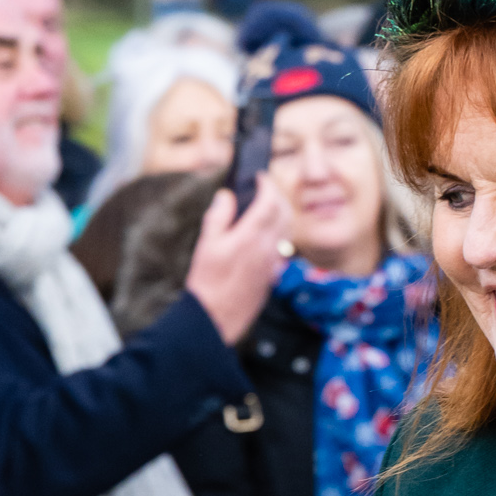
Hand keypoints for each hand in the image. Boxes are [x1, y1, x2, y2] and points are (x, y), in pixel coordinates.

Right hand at [186, 175, 287, 344]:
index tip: (259, 177)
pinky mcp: (272, 274)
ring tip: (267, 206)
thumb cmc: (208, 282)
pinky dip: (280, 231)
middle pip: (285, 213)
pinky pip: (283, 246)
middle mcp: (267, 248)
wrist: (216, 318)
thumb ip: (219, 215)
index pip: (270, 202)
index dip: (267, 185)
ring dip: (282, 212)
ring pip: (288, 230)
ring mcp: (272, 263)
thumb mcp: (207, 243)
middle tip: (264, 188)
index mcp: (250, 237)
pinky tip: (266, 231)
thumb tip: (227, 196)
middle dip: (278, 195)